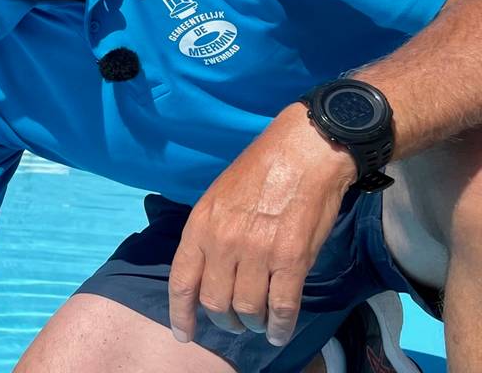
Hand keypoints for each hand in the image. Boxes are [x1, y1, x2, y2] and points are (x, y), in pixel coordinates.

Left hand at [168, 104, 356, 346]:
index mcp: (200, 226)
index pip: (181, 281)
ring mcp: (257, 252)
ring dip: (251, 323)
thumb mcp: (216, 198)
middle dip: (223, 319)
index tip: (184, 334)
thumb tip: (207, 270)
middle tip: (233, 321)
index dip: (181, 314)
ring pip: (246, 308)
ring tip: (257, 323)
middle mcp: (223, 243)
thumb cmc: (259, 170)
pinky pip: (281, 307)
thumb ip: (208, 234)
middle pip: (214, 302)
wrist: (303, 151)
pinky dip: (280, 326)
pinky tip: (278, 332)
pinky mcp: (291, 259)